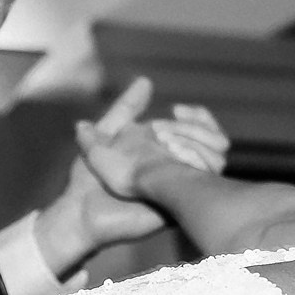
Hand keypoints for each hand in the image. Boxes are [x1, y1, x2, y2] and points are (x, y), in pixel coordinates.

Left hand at [73, 79, 224, 206]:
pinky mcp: (177, 207)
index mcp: (164, 152)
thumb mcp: (106, 135)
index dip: (200, 117)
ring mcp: (178, 188)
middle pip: (216, 142)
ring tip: (168, 145)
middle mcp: (176, 169)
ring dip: (196, 144)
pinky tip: (175, 157)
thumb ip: (125, 110)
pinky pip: (203, 187)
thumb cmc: (86, 180)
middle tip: (164, 132)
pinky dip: (196, 167)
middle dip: (196, 129)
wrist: (78, 214)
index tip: (179, 110)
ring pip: (216, 160)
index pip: (203, 129)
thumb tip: (146, 81)